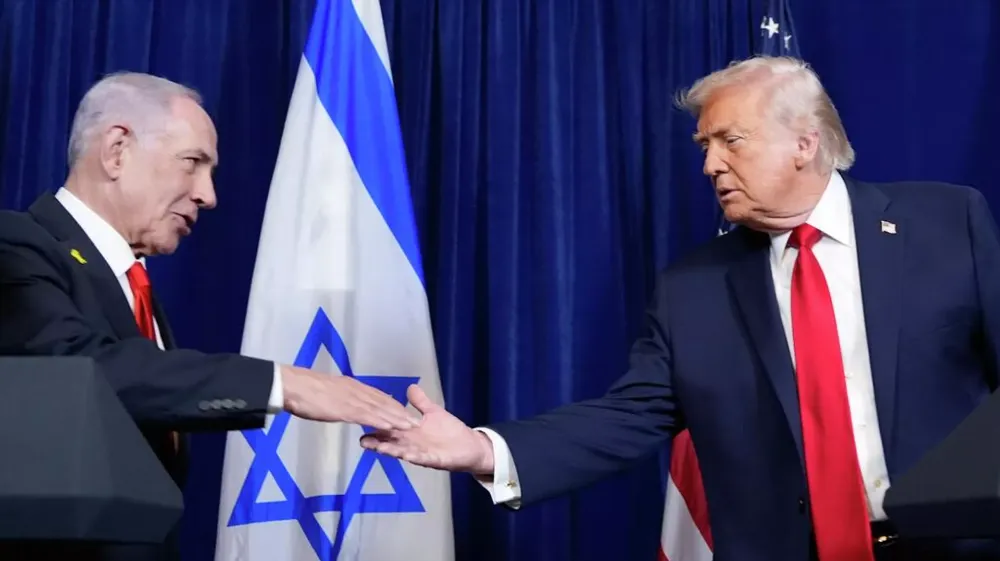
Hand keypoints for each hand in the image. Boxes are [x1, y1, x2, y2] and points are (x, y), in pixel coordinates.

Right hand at [280, 365, 418, 429]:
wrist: (292, 385)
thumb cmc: (304, 390)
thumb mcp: (327, 392)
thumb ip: (339, 398)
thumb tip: (345, 405)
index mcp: (352, 387)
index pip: (378, 396)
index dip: (393, 405)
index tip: (405, 412)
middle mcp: (356, 391)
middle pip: (384, 402)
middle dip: (401, 412)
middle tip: (417, 422)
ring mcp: (352, 399)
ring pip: (380, 409)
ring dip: (397, 418)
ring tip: (411, 426)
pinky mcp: (345, 408)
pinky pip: (366, 415)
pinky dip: (380, 421)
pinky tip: (391, 427)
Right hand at [359, 384, 494, 473]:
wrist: (470, 445)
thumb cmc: (449, 431)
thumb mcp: (433, 413)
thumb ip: (420, 402)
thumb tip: (410, 387)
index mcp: (410, 433)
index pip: (390, 430)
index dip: (377, 427)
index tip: (362, 422)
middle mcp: (412, 445)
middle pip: (391, 444)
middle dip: (378, 443)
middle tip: (363, 440)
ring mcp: (422, 454)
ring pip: (403, 453)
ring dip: (393, 451)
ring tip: (380, 448)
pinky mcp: (435, 460)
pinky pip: (423, 459)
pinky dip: (415, 457)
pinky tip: (407, 455)